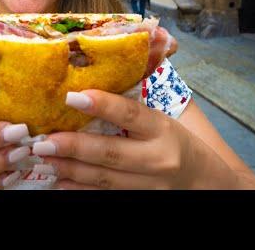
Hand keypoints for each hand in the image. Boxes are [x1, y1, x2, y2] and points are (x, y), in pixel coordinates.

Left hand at [33, 90, 241, 188]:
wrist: (210, 186)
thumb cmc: (185, 144)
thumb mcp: (171, 118)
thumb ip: (142, 96)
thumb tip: (125, 55)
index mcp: (163, 130)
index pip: (130, 114)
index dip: (102, 105)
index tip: (73, 96)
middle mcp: (157, 159)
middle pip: (111, 152)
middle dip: (74, 147)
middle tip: (44, 141)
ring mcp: (148, 184)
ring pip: (104, 178)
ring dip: (70, 169)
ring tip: (43, 159)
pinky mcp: (140, 199)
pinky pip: (105, 196)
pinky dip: (80, 189)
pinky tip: (59, 181)